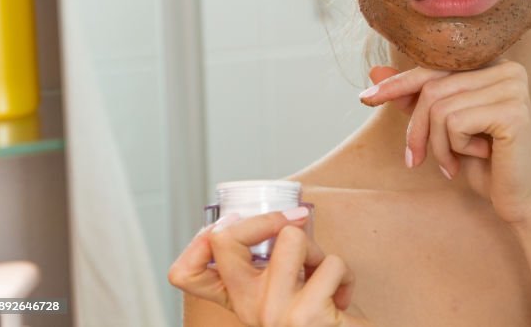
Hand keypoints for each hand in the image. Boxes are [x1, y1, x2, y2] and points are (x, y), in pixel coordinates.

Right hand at [168, 208, 366, 325]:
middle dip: (267, 218)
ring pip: (291, 237)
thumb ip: (273, 262)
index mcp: (238, 300)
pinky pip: (332, 263)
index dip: (203, 237)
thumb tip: (284, 213)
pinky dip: (345, 274)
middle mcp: (247, 309)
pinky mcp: (306, 316)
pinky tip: (342, 298)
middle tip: (296, 224)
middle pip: (222, 239)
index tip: (237, 226)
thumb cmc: (322, 316)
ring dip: (318, 249)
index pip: (185, 272)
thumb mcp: (287, 288)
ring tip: (323, 273)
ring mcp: (273, 314)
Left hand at [361, 59, 530, 225]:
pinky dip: (454, 149)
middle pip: (433, 88)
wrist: (521, 201)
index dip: (398, 85)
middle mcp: (508, 69)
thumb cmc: (485, 164)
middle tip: (415, 160)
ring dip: (437, 145)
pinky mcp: (512, 111)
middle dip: (416, 128)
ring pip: (440, 108)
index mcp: (494, 65)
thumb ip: (416, 98)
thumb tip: (375, 73)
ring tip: (453, 163)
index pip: (434, 68)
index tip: (366, 99)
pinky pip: (455, 123)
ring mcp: (512, 88)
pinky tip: (478, 159)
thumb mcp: (444, 128)